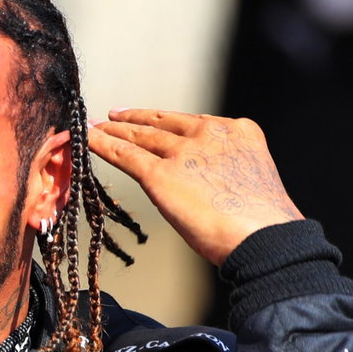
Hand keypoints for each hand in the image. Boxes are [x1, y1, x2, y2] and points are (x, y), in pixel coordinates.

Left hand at [88, 109, 302, 265]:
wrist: (263, 236)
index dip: (169, 123)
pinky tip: (88, 139)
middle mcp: (211, 133)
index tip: (155, 120)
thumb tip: (212, 189)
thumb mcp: (253, 181)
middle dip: (137, 119)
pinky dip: (103, 145)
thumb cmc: (264, 225)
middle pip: (164, 123)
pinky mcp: (160, 173)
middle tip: (116, 114)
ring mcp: (184, 151)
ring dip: (114, 129)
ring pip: (141, 135)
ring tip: (96, 126)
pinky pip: (125, 154)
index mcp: (239, 132)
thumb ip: (230, 174)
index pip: (195, 124)